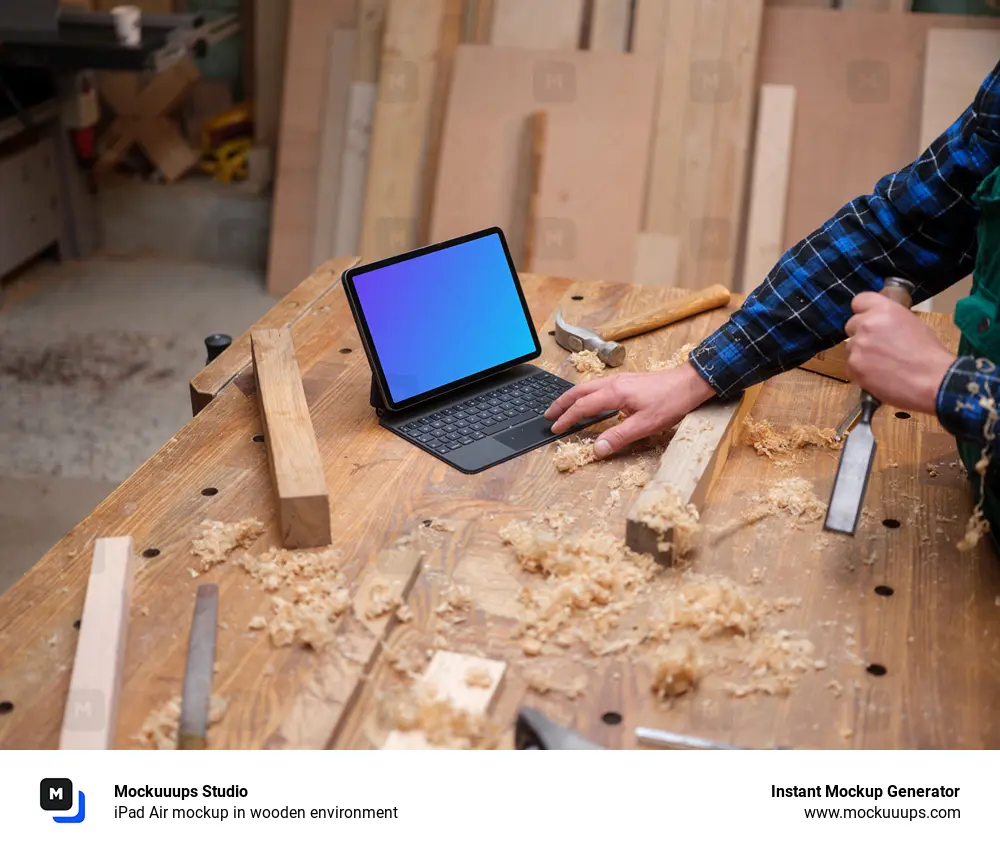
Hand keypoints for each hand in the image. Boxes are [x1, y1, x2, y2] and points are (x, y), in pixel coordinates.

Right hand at [543, 363, 716, 457]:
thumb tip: (596, 449)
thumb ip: (618, 437)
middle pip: (579, 391)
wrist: (691, 383)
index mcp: (614, 393)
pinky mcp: (628, 381)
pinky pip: (598, 386)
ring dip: (573, 397)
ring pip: (588, 386)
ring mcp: (621, 380)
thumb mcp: (645, 425)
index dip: (567, 418)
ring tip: (563, 407)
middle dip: (561, 403)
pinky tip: (590, 401)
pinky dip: (586, 394)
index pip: (582, 406)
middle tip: (548, 414)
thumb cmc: (671, 402)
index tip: (555, 428)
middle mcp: (614, 383)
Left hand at [844, 292, 955, 413]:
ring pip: (850, 347)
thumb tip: (880, 323)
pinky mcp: (853, 366)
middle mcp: (867, 324)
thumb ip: (889, 320)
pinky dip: (861, 370)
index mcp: (884, 309)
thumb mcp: (912, 323)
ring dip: (861, 354)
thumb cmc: (928, 354)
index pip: (859, 301)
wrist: (932, 380)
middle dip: (861, 334)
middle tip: (878, 345)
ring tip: (882, 364)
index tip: (867, 318)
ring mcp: (858, 345)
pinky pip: (850, 366)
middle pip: (851, 325)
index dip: (863, 311)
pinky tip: (878, 375)